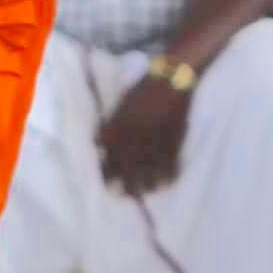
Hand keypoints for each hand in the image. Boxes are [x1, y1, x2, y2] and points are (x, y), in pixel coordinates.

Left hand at [98, 67, 199, 196]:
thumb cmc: (145, 89)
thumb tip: (98, 144)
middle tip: (127, 195)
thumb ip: (111, 125)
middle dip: (128, 184)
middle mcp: (135, 132)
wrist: (172, 76)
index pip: (109, 154)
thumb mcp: (122, 105)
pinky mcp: (174, 136)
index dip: (108, 171)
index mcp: (120, 123)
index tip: (108, 183)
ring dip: (148, 183)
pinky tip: (167, 183)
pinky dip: (169, 174)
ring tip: (147, 191)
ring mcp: (156, 135)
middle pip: (129, 166)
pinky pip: (171, 161)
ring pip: (150, 167)